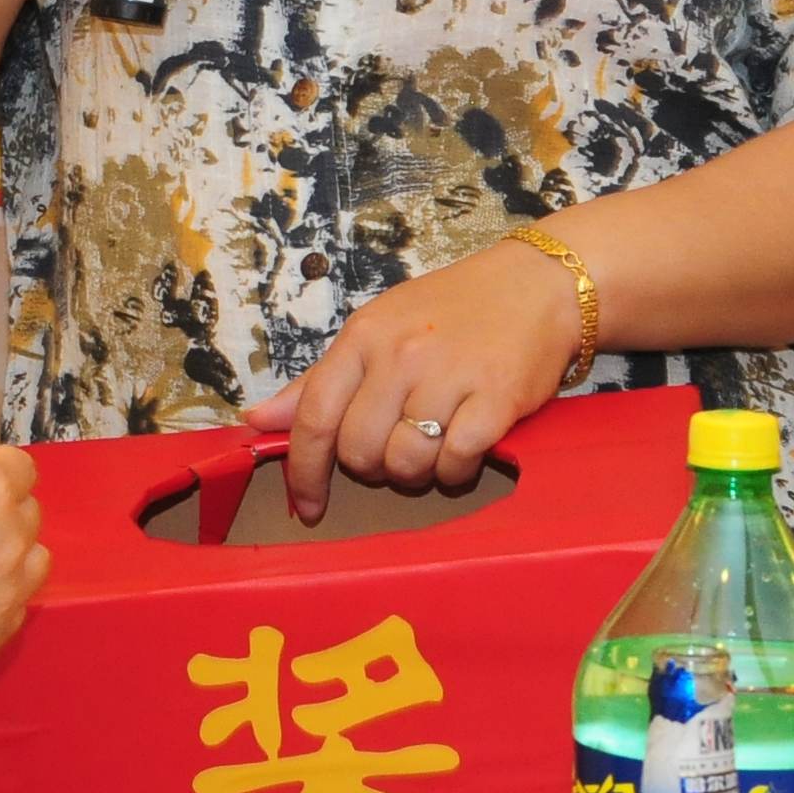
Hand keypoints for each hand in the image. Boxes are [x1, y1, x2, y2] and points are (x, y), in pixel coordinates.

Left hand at [244, 240, 587, 522]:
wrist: (536, 286)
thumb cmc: (451, 310)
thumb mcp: (377, 328)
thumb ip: (319, 380)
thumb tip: (258, 420)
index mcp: (362, 338)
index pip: (314, 416)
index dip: (303, 471)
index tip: (306, 506)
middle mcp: (400, 356)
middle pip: (359, 450)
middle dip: (371, 470)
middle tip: (394, 454)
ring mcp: (449, 376)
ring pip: (405, 463)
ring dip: (415, 474)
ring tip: (431, 450)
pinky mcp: (497, 399)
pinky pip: (456, 462)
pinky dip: (456, 472)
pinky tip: (464, 454)